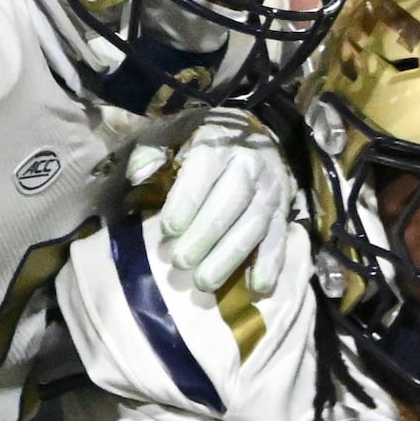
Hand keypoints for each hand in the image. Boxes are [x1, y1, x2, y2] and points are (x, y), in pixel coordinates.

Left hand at [126, 113, 296, 298]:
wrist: (257, 140)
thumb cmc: (203, 143)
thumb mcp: (173, 134)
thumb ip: (151, 151)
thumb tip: (136, 173)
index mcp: (218, 145)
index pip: (204, 173)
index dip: (186, 202)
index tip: (168, 231)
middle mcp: (250, 167)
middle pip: (231, 203)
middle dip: (205, 235)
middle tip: (180, 263)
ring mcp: (271, 192)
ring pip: (253, 226)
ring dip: (229, 257)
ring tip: (204, 282)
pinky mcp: (283, 214)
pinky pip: (279, 240)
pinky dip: (270, 265)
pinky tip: (257, 287)